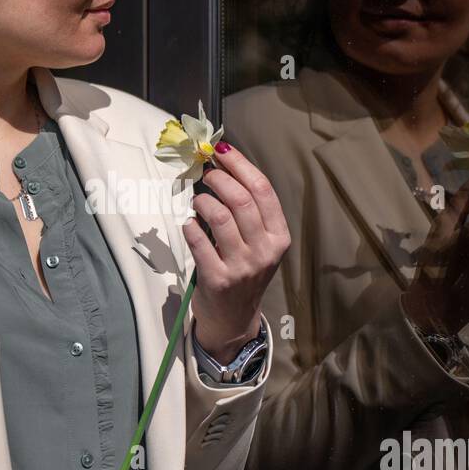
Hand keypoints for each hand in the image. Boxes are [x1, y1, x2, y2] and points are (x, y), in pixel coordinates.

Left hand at [182, 142, 290, 363]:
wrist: (234, 319)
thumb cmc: (244, 272)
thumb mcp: (259, 243)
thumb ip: (248, 211)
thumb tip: (223, 165)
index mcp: (279, 237)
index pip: (263, 190)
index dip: (240, 164)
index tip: (222, 150)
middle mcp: (265, 251)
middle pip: (241, 199)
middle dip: (218, 178)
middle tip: (205, 173)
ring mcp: (242, 267)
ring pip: (219, 217)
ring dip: (202, 201)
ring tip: (197, 201)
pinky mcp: (218, 280)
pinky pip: (198, 241)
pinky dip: (189, 226)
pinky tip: (189, 225)